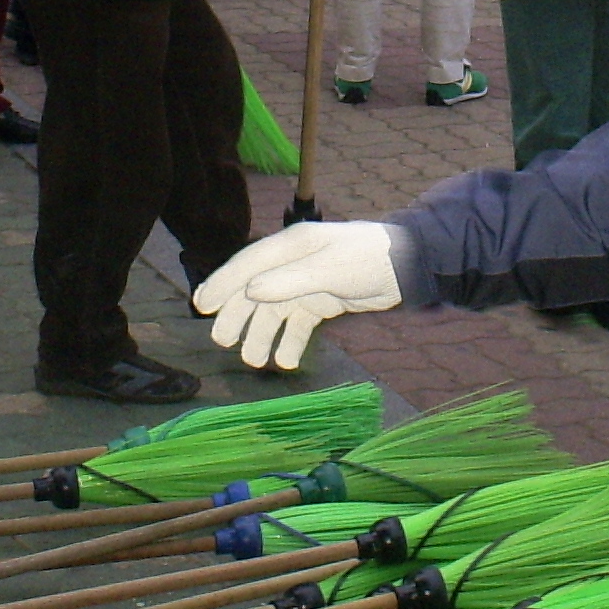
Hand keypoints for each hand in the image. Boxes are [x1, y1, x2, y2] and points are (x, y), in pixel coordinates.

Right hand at [193, 221, 402, 369]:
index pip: (247, 264)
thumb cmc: (368, 259)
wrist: (407, 267)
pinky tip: (287, 362)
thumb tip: (251, 292)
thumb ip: (290, 281)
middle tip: (222, 341)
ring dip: (261, 335)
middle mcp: (292, 264)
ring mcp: (305, 284)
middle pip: (254, 291)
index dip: (223, 284)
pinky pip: (296, 324)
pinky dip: (289, 342)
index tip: (202, 305)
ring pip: (273, 312)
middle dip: (237, 316)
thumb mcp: (329, 269)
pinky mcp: (320, 302)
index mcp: (291, 246)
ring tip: (254, 360)